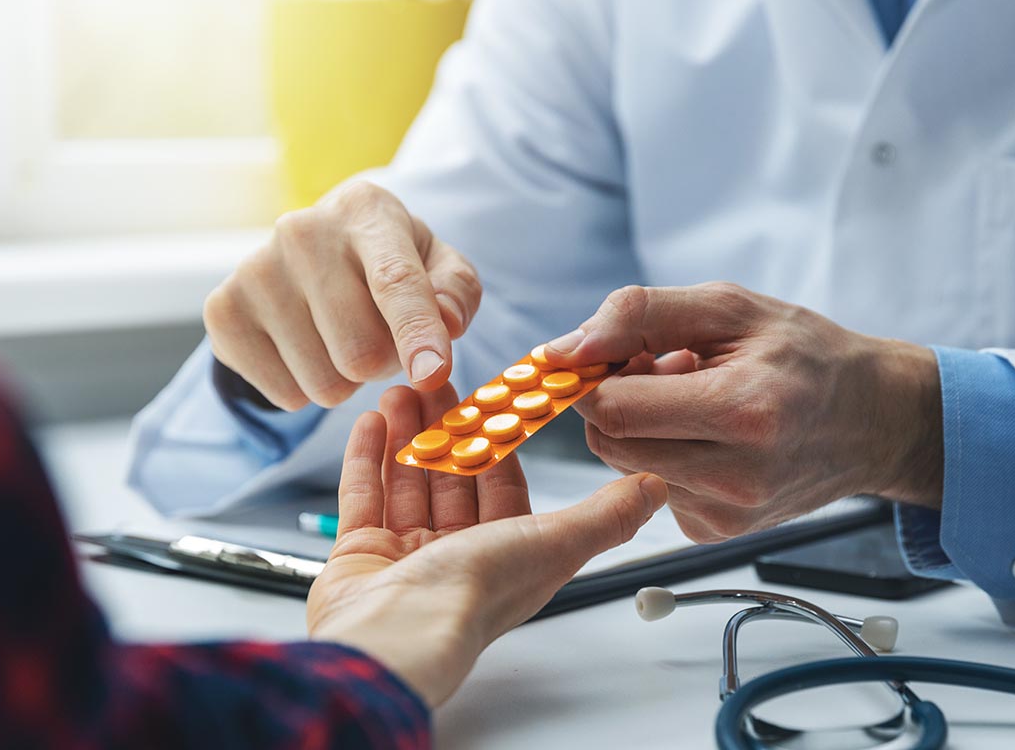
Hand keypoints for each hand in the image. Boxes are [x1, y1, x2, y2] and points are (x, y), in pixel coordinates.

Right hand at [203, 181, 481, 409]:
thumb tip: (446, 324)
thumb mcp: (439, 265)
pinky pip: (285, 395)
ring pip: (325, 383)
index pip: (394, 281)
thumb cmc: (390, 262)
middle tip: (380, 337)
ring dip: (346, 380)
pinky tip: (305, 348)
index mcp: (366, 211)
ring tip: (340, 340)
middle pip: (361, 352)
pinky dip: (305, 388)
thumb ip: (457, 293)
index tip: (432, 374)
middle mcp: (302, 232)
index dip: (416, 332)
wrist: (312, 252)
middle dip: (385, 363)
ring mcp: (254, 270)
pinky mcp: (222, 311)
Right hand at [306, 383, 666, 706]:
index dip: (496, 437)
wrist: (395, 636)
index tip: (489, 395)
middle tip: (434, 379)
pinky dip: (367, 459)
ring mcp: (405, 557)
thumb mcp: (553, 543)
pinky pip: (364, 498)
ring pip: (407, 481)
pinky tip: (371, 421)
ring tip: (400, 387)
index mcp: (506, 554)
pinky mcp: (360, 558)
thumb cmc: (474, 594)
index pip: (503, 483)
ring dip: (405, 434)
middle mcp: (457, 556)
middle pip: (451, 477)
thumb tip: (655, 490)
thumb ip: (605, 515)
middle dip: (444, 426)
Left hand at [543, 283, 941, 543]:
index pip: (615, 409)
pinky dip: (661, 455)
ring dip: (639, 427)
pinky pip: (650, 487)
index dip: (594, 377)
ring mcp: (726, 513)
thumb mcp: (729, 307)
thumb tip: (565, 348)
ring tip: (690, 398)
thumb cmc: (804, 355)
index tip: (607, 355)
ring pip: (624, 466)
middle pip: (610, 442)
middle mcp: (736, 476)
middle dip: (616, 399)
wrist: (873, 420)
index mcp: (742, 411)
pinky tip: (704, 433)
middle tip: (660, 368)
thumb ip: (639, 315)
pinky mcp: (716, 532)